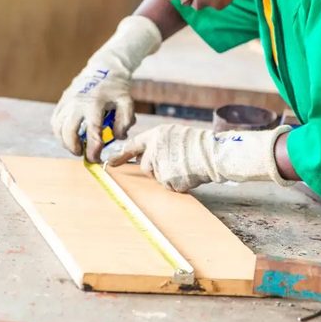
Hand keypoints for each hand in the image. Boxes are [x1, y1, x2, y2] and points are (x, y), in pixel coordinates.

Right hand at [50, 16, 161, 158]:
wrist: (104, 67)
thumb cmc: (116, 88)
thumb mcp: (127, 102)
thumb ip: (125, 122)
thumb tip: (118, 137)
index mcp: (95, 103)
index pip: (92, 131)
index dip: (93, 149)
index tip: (96, 158)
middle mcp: (77, 102)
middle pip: (68, 132)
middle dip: (74, 148)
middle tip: (83, 154)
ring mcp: (67, 101)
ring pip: (58, 127)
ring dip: (65, 141)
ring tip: (76, 147)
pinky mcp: (62, 100)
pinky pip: (55, 120)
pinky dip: (59, 132)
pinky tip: (69, 136)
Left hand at [108, 124, 293, 191]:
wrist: (214, 154)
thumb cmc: (198, 144)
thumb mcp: (174, 135)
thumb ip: (157, 144)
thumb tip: (143, 157)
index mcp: (156, 135)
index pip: (132, 146)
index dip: (119, 156)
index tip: (106, 164)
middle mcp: (154, 150)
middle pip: (145, 166)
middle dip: (157, 167)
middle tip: (176, 162)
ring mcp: (161, 166)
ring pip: (157, 177)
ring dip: (168, 175)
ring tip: (185, 166)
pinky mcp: (168, 180)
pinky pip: (168, 186)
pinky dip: (177, 183)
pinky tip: (188, 174)